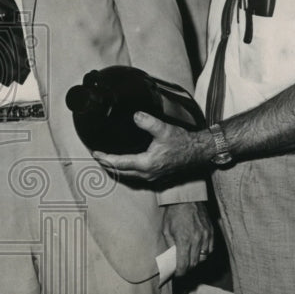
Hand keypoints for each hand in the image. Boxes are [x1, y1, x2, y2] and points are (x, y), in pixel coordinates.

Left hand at [93, 112, 211, 183]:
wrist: (199, 152)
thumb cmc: (183, 142)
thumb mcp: (164, 129)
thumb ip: (148, 122)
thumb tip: (135, 116)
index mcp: (146, 164)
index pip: (120, 164)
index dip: (105, 158)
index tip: (95, 153)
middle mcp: (147, 174)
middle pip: (121, 173)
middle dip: (107, 165)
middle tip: (97, 156)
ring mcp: (152, 177)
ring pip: (128, 176)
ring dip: (116, 169)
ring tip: (106, 161)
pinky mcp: (156, 176)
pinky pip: (136, 177)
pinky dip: (126, 171)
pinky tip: (124, 165)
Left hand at [162, 201, 213, 275]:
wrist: (188, 199)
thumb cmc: (174, 213)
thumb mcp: (166, 229)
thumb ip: (170, 245)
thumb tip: (172, 258)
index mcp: (184, 240)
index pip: (184, 264)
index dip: (180, 273)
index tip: (177, 274)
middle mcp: (197, 240)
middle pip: (194, 263)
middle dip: (187, 268)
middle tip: (182, 269)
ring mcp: (206, 236)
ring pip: (203, 257)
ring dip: (196, 261)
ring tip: (189, 260)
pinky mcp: (211, 232)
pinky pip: (210, 249)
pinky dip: (204, 253)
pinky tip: (198, 251)